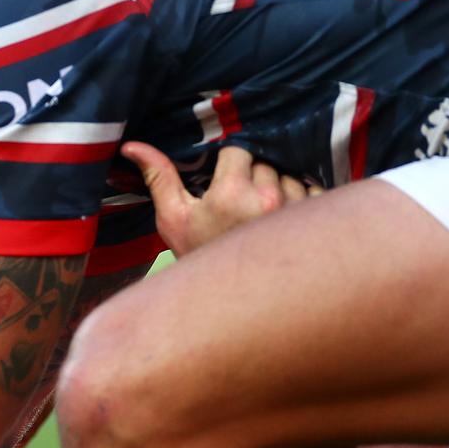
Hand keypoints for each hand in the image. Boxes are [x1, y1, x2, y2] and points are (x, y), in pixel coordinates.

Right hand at [122, 142, 319, 255]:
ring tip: (261, 212)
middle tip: (240, 199)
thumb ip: (159, 177)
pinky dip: (301, 200)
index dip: (229, 161)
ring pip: (289, 175)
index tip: (223, 179)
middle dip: (253, 174)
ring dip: (278, 186)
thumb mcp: (173, 217)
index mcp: (231, 193)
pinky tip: (283, 220)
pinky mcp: (316, 223)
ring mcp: (296, 211)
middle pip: (265, 161)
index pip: (238, 149)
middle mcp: (268, 199)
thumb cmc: (199, 256)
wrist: (232, 301)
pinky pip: (313, 192)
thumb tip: (132, 146)